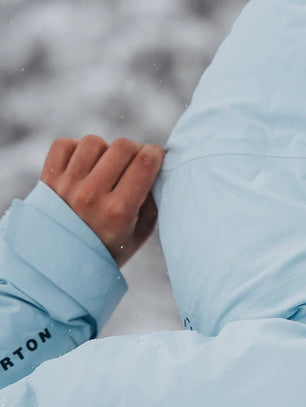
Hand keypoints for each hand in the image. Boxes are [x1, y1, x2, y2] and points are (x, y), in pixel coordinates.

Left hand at [40, 135, 163, 266]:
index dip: (156, 154)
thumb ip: (152, 199)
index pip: (145, 163)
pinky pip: (65, 145)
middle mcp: (90, 196)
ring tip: (107, 167)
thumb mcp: (141, 232)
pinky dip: (77, 150)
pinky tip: (85, 166)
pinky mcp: (47, 179)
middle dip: (135, 150)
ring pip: (94, 142)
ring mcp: (66, 186)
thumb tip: (156, 166)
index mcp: (118, 211)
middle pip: (122, 146)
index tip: (156, 158)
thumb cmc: (110, 248)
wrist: (64, 264)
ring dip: (106, 151)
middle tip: (134, 163)